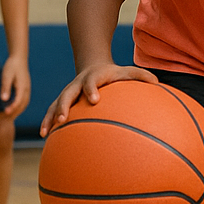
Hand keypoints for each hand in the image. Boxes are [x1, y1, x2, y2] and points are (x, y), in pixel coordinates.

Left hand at [1, 57, 31, 117]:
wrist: (19, 58)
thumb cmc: (11, 66)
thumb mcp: (6, 76)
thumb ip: (5, 88)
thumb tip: (4, 99)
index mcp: (22, 87)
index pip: (18, 101)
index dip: (12, 108)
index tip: (5, 113)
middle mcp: (27, 89)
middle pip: (23, 104)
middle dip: (15, 112)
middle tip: (6, 119)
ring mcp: (27, 89)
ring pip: (24, 103)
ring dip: (18, 110)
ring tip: (9, 116)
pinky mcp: (26, 88)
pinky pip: (24, 100)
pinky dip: (19, 106)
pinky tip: (12, 107)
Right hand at [40, 63, 156, 135]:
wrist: (93, 67)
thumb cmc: (114, 74)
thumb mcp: (127, 72)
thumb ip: (140, 76)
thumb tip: (158, 82)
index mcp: (93, 77)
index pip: (91, 82)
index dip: (91, 89)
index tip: (94, 99)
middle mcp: (77, 84)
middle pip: (67, 93)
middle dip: (64, 105)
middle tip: (63, 118)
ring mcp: (68, 93)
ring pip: (55, 104)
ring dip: (50, 117)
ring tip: (46, 132)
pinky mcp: (62, 101)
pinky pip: (52, 112)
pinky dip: (47, 122)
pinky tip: (45, 136)